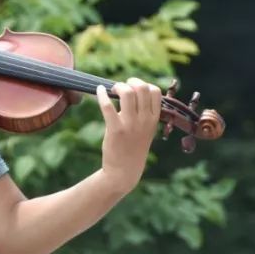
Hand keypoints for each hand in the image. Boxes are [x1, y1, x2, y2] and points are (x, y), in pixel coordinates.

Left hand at [96, 78, 161, 194]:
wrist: (124, 171)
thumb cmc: (133, 148)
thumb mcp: (146, 130)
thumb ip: (145, 113)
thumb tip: (135, 92)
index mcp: (154, 119)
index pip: (155, 92)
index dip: (144, 84)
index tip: (134, 88)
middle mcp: (144, 120)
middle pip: (142, 88)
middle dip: (131, 82)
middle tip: (122, 87)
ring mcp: (130, 125)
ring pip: (127, 93)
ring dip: (118, 87)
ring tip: (112, 90)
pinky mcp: (115, 129)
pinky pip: (107, 106)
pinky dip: (102, 94)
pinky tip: (99, 91)